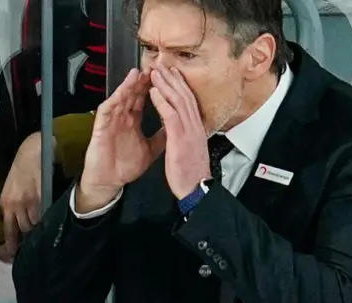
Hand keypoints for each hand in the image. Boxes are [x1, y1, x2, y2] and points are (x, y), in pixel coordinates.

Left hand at [0, 132, 44, 260]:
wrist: (34, 149)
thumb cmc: (24, 167)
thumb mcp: (14, 187)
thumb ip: (16, 205)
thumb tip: (23, 224)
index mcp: (6, 203)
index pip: (8, 231)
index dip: (12, 246)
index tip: (15, 256)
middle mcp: (14, 205)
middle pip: (23, 231)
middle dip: (29, 237)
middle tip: (37, 243)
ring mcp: (27, 202)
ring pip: (34, 225)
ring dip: (40, 228)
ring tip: (47, 231)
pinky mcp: (40, 196)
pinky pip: (44, 215)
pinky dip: (48, 219)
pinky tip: (54, 220)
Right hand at [77, 69, 164, 211]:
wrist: (109, 182)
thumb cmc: (125, 166)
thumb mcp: (150, 150)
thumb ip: (161, 137)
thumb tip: (176, 126)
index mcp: (134, 121)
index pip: (144, 99)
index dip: (154, 88)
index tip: (165, 76)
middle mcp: (123, 117)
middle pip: (133, 94)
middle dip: (143, 81)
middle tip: (154, 68)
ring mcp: (111, 121)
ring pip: (120, 98)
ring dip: (128, 86)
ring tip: (138, 74)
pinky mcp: (101, 127)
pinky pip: (107, 110)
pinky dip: (114, 100)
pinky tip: (121, 92)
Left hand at [147, 66, 212, 199]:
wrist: (196, 189)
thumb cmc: (191, 174)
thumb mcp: (191, 151)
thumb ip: (188, 137)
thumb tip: (185, 130)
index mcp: (197, 129)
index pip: (190, 101)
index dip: (181, 86)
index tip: (173, 74)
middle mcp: (195, 126)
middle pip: (185, 95)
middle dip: (172, 79)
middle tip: (162, 64)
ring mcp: (189, 131)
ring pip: (178, 100)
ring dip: (165, 84)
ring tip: (155, 71)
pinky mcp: (180, 138)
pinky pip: (170, 115)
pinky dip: (162, 101)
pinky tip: (153, 91)